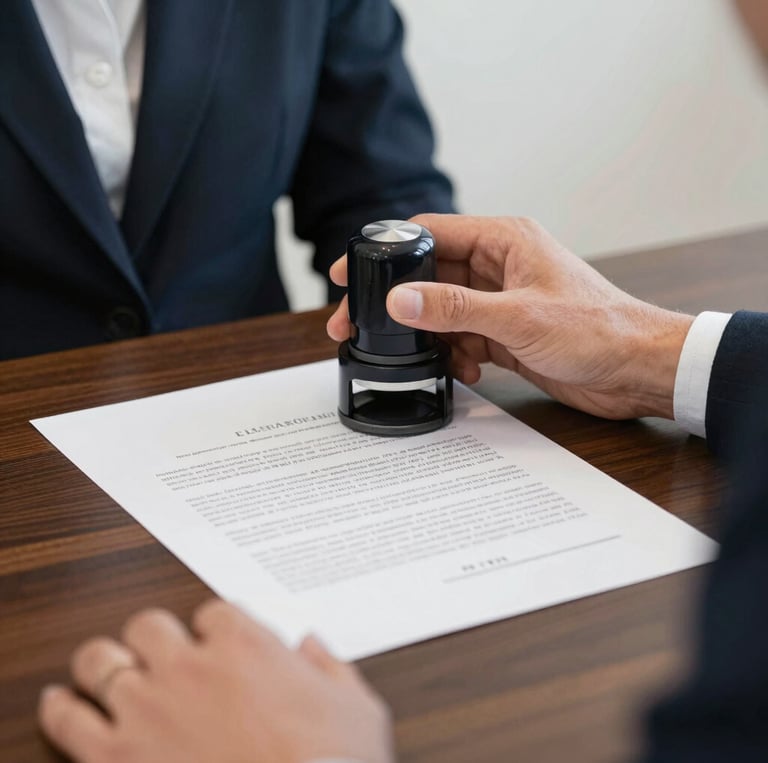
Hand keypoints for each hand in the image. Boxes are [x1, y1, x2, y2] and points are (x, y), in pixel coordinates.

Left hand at [38, 600, 393, 762]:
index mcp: (246, 646)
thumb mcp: (356, 707)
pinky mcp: (117, 758)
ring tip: (108, 666)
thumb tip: (311, 645)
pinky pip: (68, 720)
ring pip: (101, 659)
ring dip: (105, 660)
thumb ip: (331, 666)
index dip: (212, 626)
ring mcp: (148, 709)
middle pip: (149, 623)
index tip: (214, 640)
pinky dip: (60, 707)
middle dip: (154, 634)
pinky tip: (60, 702)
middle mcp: (191, 667)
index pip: (213, 612)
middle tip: (160, 651)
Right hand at [327, 214, 692, 419]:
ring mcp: (500, 302)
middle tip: (357, 325)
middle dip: (397, 302)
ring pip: (442, 311)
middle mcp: (498, 266)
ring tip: (418, 358)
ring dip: (427, 336)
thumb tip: (401, 300)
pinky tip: (466, 370)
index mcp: (503, 241)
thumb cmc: (597, 329)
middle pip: (428, 275)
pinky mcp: (505, 333)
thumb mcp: (518, 317)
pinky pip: (462, 339)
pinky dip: (455, 355)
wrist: (637, 371)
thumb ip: (455, 308)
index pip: (429, 233)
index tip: (350, 270)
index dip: (385, 249)